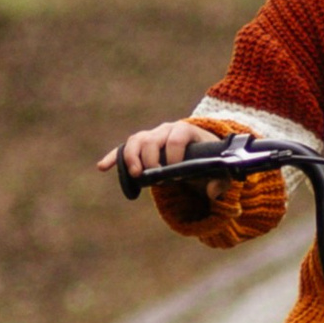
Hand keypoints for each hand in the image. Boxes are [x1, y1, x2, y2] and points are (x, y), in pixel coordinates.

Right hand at [97, 120, 220, 180]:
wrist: (196, 153)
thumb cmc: (207, 160)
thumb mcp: (218, 170)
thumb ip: (220, 181)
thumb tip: (212, 191)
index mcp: (185, 130)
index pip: (177, 136)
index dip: (175, 154)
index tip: (176, 173)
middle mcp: (165, 130)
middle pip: (152, 139)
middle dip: (151, 158)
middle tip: (155, 178)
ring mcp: (151, 137)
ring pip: (136, 141)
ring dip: (131, 157)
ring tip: (135, 176)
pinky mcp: (140, 147)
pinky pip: (124, 149)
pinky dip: (114, 157)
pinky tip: (102, 167)